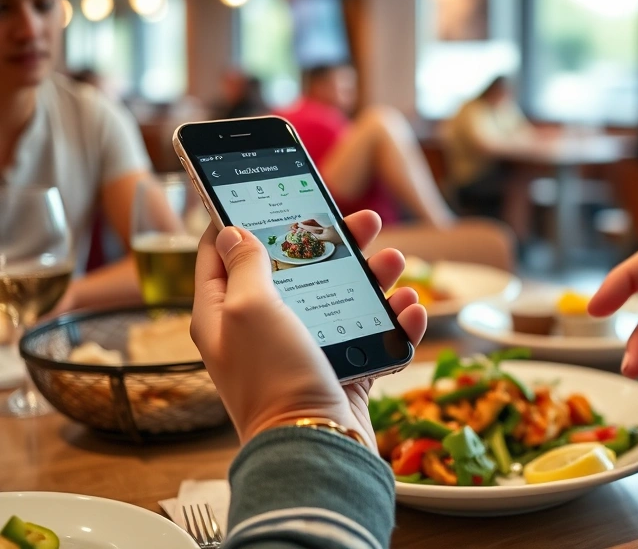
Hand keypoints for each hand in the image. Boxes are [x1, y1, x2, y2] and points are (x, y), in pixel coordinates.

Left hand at [190, 210, 426, 446]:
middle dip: (332, 244)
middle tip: (362, 221)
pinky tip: (410, 309)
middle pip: (298, 272)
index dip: (242, 222)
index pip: (221, 256)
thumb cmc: (273, 378)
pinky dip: (394, 322)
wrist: (315, 447)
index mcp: (225, 313)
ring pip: (342, 300)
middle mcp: (262, 329)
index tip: (267, 196)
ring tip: (395, 262)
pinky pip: (372, 337)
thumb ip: (244, 265)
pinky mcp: (341, 371)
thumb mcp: (249, 308)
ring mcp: (305, 351)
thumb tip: (231, 231)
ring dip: (373, 278)